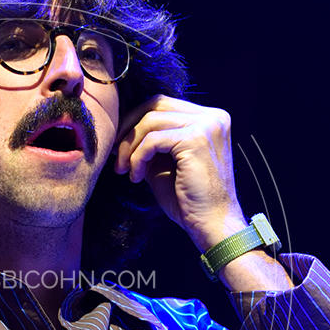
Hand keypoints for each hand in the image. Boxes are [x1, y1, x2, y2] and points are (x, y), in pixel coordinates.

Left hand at [115, 96, 246, 251]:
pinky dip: (137, 158)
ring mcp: (207, 126)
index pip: (163, 104)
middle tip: (116, 157)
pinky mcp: (196, 139)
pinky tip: (137, 177)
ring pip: (151, 121)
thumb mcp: (165, 162)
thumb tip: (122, 128)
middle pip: (155, 105)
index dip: (135, 121)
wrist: (212, 225)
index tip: (119, 147)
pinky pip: (152, 140)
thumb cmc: (188, 199)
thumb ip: (152, 141)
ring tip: (125, 170)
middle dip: (128, 129)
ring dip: (130, 147)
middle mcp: (213, 116)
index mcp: (210, 119)